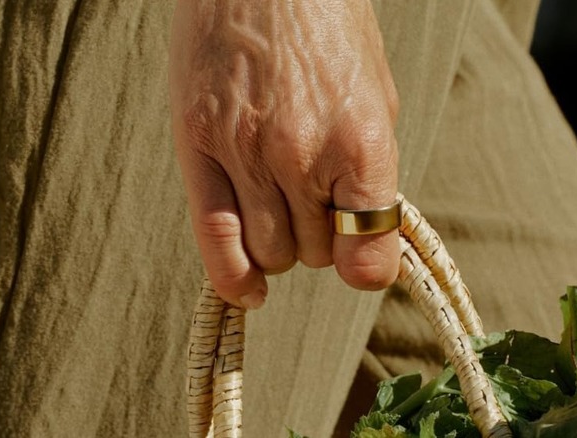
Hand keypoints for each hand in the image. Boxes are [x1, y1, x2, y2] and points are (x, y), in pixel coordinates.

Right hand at [169, 0, 399, 308]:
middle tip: (314, 198)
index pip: (369, 253)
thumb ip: (374, 172)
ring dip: (281, 243)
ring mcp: (245, 152)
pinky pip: (214, 236)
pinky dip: (232, 276)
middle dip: (319, 237)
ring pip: (269, 253)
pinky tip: (246, 289)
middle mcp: (301, 155)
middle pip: (314, 253)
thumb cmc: (329, 30)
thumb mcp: (378, 95)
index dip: (366, 263)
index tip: (359, 253)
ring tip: (281, 204)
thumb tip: (368, 233)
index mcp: (360, 141)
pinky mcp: (198, 143)